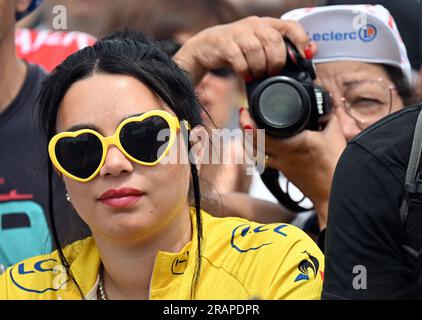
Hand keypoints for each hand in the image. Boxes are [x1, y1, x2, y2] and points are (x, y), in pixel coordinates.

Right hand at [174, 16, 315, 85]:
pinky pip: (239, 59)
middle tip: (273, 73)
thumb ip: (279, 49)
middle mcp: (254, 24)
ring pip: (256, 50)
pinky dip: (245, 71)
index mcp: (266, 24)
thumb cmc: (238, 49)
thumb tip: (308, 55)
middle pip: (273, 40)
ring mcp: (238, 32)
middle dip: (276, 61)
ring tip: (258, 76)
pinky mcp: (225, 43)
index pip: (290, 26)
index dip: (301, 41)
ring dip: (260, 68)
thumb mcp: (259, 46)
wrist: (207, 47)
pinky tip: (246, 76)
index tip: (306, 56)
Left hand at [239, 108, 346, 228]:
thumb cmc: (337, 166)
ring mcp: (281, 165)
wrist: (334, 194)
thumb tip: (324, 106)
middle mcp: (282, 155)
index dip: (248, 122)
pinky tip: (260, 141)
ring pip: (256, 152)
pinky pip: (265, 159)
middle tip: (243, 114)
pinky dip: (259, 149)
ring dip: (248, 139)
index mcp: (293, 144)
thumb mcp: (335, 136)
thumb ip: (328, 118)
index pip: (261, 134)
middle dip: (244, 127)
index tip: (245, 111)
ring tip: (247, 126)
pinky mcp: (283, 171)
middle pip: (252, 142)